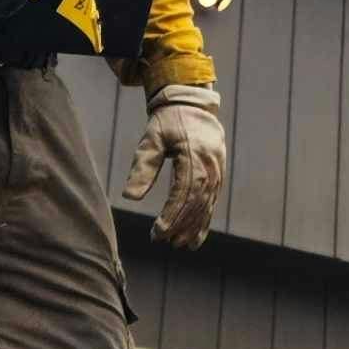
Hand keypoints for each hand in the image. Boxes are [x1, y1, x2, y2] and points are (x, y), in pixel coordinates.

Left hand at [121, 84, 227, 246]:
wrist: (192, 104)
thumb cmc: (168, 121)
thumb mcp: (152, 139)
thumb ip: (143, 167)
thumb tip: (130, 197)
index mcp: (194, 154)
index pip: (185, 191)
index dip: (172, 214)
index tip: (158, 232)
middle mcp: (210, 164)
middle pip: (198, 201)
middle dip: (182, 224)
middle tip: (166, 242)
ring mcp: (217, 169)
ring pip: (207, 203)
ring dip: (194, 226)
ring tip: (180, 245)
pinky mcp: (218, 173)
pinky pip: (213, 200)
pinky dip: (205, 219)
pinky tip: (196, 238)